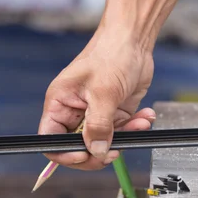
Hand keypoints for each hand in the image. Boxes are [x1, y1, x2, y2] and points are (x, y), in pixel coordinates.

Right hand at [38, 28, 155, 169]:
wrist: (134, 41)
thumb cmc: (111, 56)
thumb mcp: (103, 92)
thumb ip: (99, 126)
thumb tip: (96, 152)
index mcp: (59, 104)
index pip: (51, 139)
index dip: (64, 153)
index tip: (84, 156)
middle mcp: (75, 111)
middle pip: (79, 147)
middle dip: (100, 150)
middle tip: (116, 150)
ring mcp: (96, 114)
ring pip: (105, 141)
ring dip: (125, 137)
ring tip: (140, 123)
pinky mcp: (115, 113)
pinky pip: (123, 132)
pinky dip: (136, 128)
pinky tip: (146, 116)